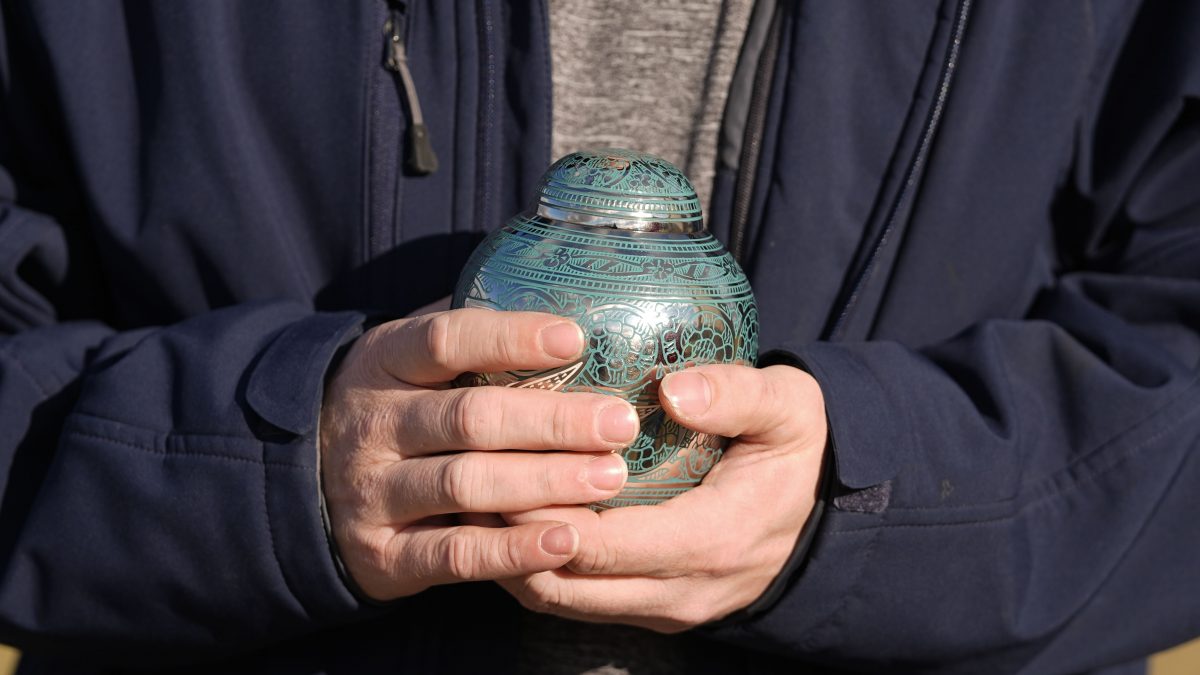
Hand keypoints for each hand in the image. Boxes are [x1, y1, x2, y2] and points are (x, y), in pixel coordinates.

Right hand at [319, 309, 639, 600]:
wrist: (306, 482)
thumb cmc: (397, 405)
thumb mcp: (410, 357)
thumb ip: (469, 329)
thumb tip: (565, 289)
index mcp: (383, 361)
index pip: (445, 341)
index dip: (510, 338)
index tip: (577, 339)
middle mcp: (374, 423)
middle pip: (469, 417)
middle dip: (553, 421)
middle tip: (620, 423)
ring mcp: (372, 492)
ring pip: (466, 484)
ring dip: (546, 482)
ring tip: (610, 477)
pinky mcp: (382, 556)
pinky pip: (454, 555)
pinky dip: (513, 551)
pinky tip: (567, 540)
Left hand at [493, 364, 826, 631]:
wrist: (821, 511)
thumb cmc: (797, 450)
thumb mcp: (789, 409)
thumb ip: (738, 396)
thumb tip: (675, 389)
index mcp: (710, 542)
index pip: (601, 545)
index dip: (540, 514)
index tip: (496, 465)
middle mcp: (680, 591)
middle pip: (565, 584)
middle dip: (509, 539)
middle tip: (467, 478)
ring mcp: (663, 608)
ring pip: (561, 601)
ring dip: (514, 556)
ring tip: (476, 497)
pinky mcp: (651, 609)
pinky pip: (577, 601)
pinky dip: (537, 564)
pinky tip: (511, 517)